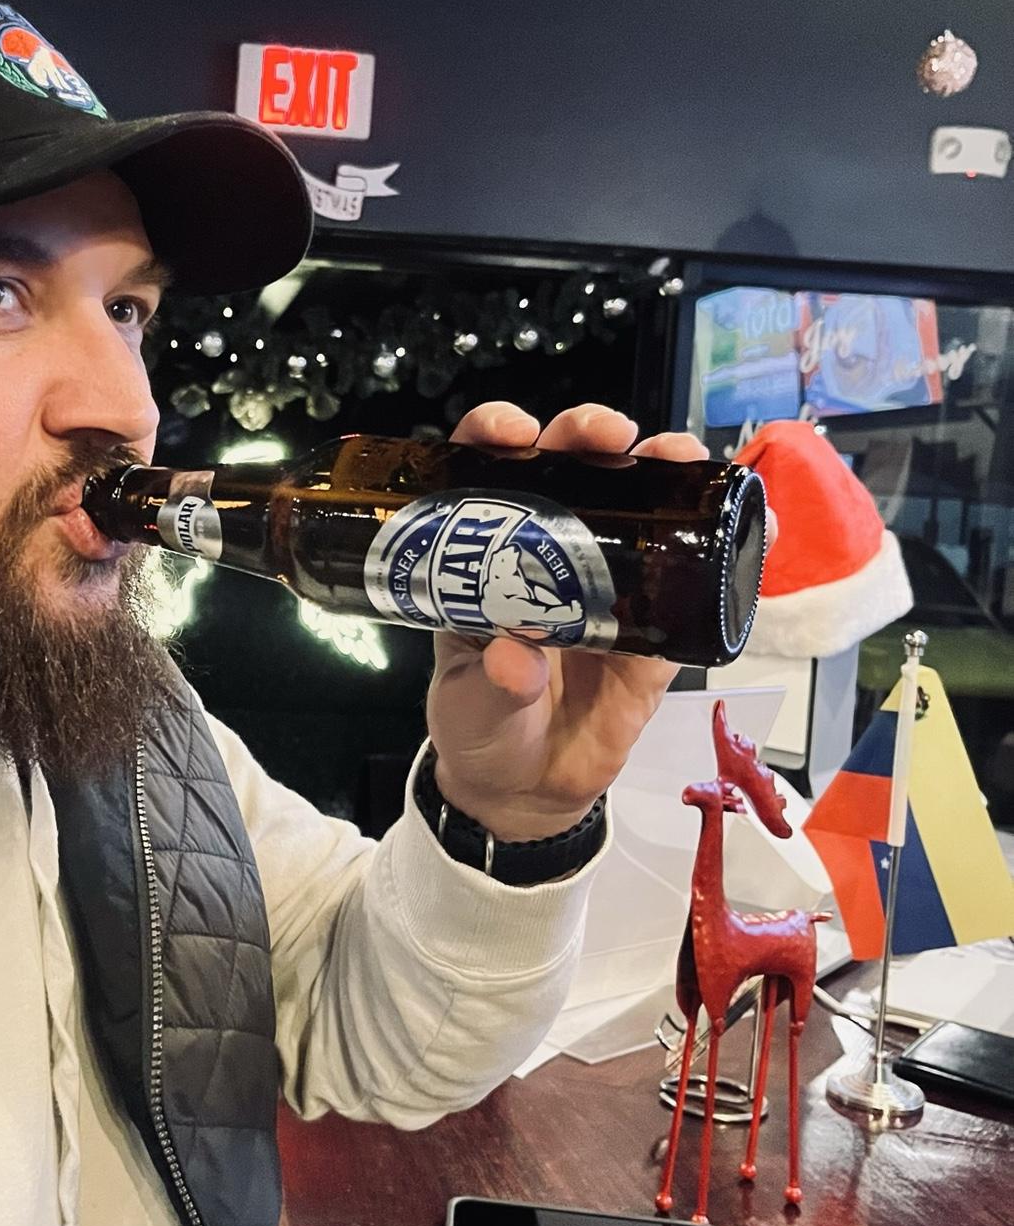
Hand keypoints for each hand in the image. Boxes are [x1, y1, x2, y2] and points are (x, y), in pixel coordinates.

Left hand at [425, 401, 711, 842]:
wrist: (527, 792)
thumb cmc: (482, 732)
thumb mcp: (471, 708)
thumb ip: (492, 684)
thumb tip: (516, 657)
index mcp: (486, 562)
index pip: (485, 478)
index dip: (494, 440)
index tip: (511, 432)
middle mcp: (546, 559)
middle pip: (567, 475)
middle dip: (587, 438)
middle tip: (606, 435)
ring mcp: (606, 589)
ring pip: (635, 512)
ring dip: (662, 471)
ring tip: (679, 453)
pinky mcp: (656, 633)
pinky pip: (693, 587)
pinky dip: (726, 551)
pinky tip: (754, 522)